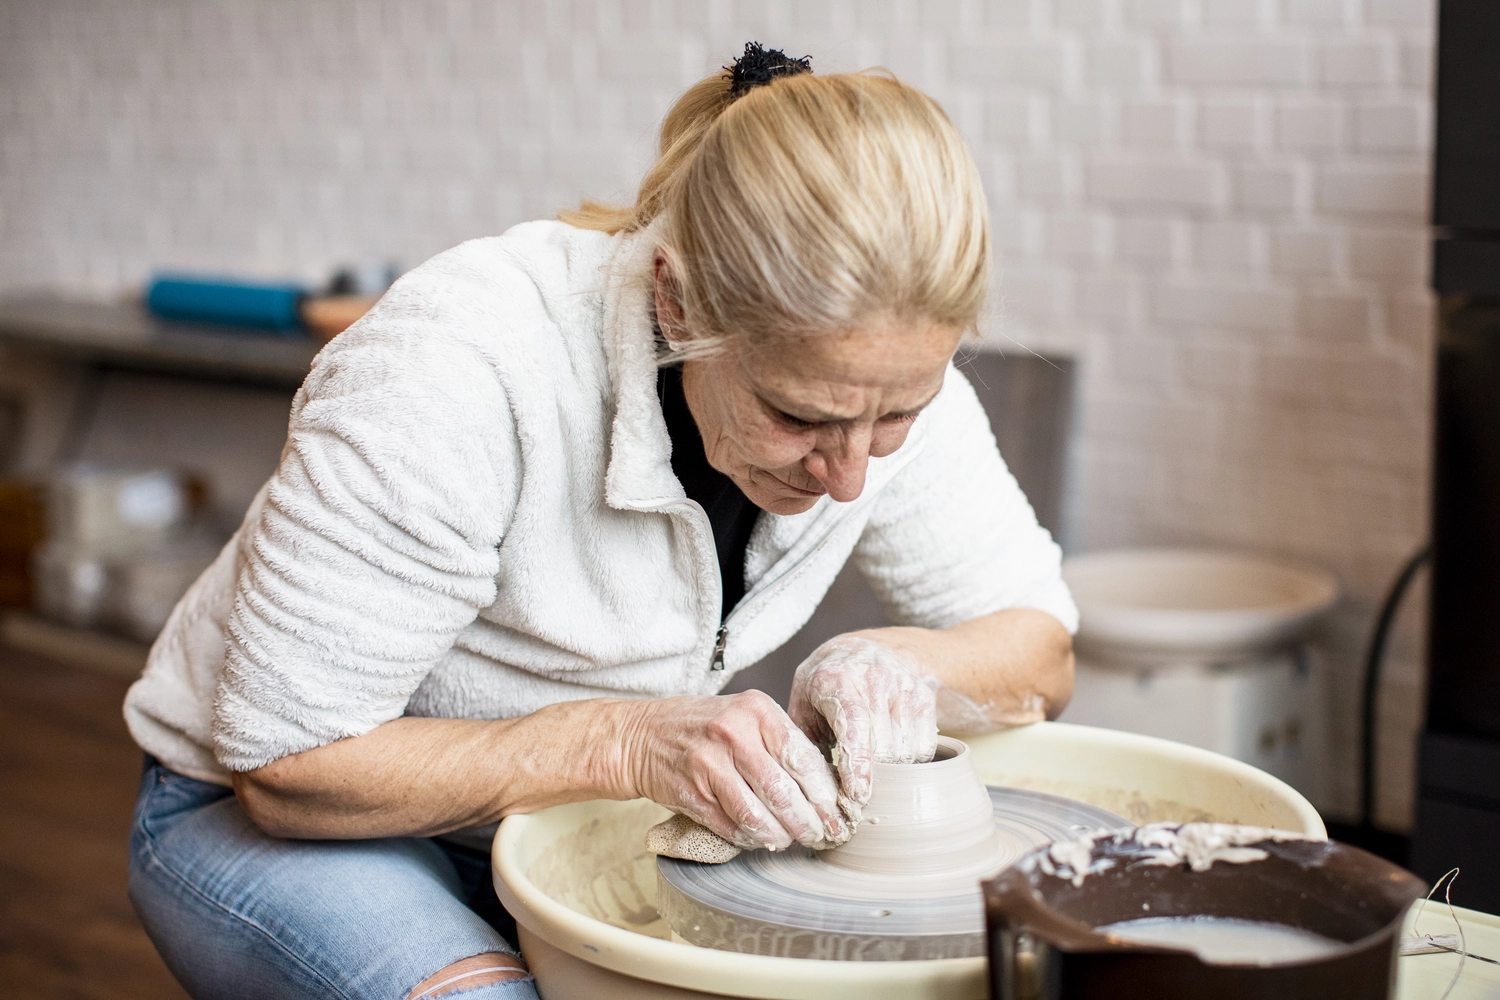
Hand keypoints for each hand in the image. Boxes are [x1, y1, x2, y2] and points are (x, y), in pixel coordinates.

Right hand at [625, 691, 849, 850]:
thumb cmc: (704, 728)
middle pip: (784, 791)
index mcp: (757, 709)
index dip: (826, 794)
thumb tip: (825, 787)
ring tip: (791, 840)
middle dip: (809, 822)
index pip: (804, 758)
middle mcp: (733, 732)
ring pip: (758, 813)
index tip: (839, 814)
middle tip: (822, 836)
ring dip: (780, 835)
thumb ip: (780, 742)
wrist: (641, 735)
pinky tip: (759, 838)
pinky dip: (749, 838)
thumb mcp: (745, 717)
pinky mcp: (690, 792)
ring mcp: (708, 763)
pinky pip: (731, 825)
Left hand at [788, 635, 938, 812]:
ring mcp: (902, 686)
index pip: (855, 724)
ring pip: (906, 751)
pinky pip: (924, 747)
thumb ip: (803, 743)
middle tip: (855, 792)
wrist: (865, 648)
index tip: (857, 795)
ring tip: (871, 769)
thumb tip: (812, 790)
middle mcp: (874, 678)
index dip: (857, 763)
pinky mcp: (923, 697)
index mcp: (836, 678)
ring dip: (890, 771)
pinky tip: (890, 754)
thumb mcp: (802, 705)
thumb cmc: (826, 686)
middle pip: (884, 747)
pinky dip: (909, 761)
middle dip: (871, 777)